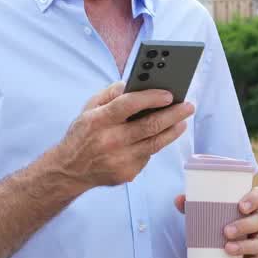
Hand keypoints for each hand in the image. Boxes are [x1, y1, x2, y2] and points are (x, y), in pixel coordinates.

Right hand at [54, 82, 193, 189]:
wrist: (69, 171)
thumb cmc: (82, 135)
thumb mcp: (88, 109)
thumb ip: (110, 94)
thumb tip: (134, 83)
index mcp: (98, 120)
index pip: (128, 105)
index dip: (151, 98)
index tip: (169, 93)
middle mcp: (110, 140)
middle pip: (149, 126)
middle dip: (174, 114)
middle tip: (188, 105)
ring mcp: (120, 159)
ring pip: (155, 143)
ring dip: (173, 130)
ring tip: (183, 120)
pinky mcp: (127, 174)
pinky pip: (148, 155)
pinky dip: (156, 144)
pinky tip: (164, 135)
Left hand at [174, 186, 257, 257]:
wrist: (218, 240)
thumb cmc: (215, 220)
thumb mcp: (204, 209)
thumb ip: (192, 203)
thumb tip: (178, 200)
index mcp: (251, 205)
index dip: (255, 200)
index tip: (241, 206)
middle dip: (244, 226)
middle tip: (226, 231)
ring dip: (244, 247)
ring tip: (227, 249)